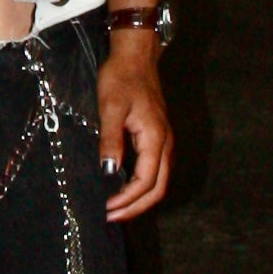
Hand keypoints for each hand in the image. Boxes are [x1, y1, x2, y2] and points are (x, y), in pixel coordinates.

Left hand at [97, 29, 172, 220]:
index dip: (127, 200)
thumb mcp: (110, 107)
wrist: (135, 56)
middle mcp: (165, 144)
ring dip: (139, 199)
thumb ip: (111, 140)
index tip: (107, 209)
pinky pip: (155, 171)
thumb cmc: (121, 78)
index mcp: (156, 138)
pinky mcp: (157, 138)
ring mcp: (164, 141)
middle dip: (135, 207)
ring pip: (158, 181)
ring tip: (116, 209)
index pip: (146, 182)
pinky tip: (124, 188)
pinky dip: (142, 186)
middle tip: (111, 217)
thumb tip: (109, 173)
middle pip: (157, 188)